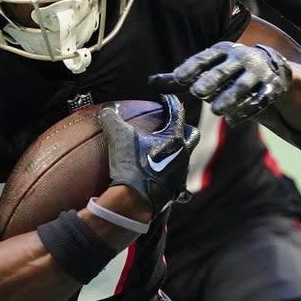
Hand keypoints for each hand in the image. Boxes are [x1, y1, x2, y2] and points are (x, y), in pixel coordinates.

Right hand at [99, 94, 198, 213]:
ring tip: (166, 151)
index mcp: (174, 138)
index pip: (177, 112)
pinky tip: (165, 180)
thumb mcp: (118, 137)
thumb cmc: (131, 166)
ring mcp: (182, 173)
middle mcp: (183, 154)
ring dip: (179, 152)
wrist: (136, 201)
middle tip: (173, 125)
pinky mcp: (177, 191)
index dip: (171, 102)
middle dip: (185, 127)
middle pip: (192, 135)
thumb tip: (107, 109)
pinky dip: (173, 179)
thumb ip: (112, 119)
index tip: (166, 99)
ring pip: (186, 158)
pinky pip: (179, 183)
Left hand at [151, 42, 291, 122]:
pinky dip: (247, 110)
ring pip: (242, 85)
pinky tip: (233, 121)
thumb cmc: (228, 69)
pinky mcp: (270, 87)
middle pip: (224, 70)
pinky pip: (259, 99)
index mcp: (222, 51)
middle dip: (211, 80)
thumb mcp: (208, 67)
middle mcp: (240, 58)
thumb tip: (150, 82)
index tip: (178, 77)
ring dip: (230, 97)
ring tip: (216, 111)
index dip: (191, 67)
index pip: (205, 58)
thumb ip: (181, 77)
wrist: (271, 66)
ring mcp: (256, 72)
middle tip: (197, 92)